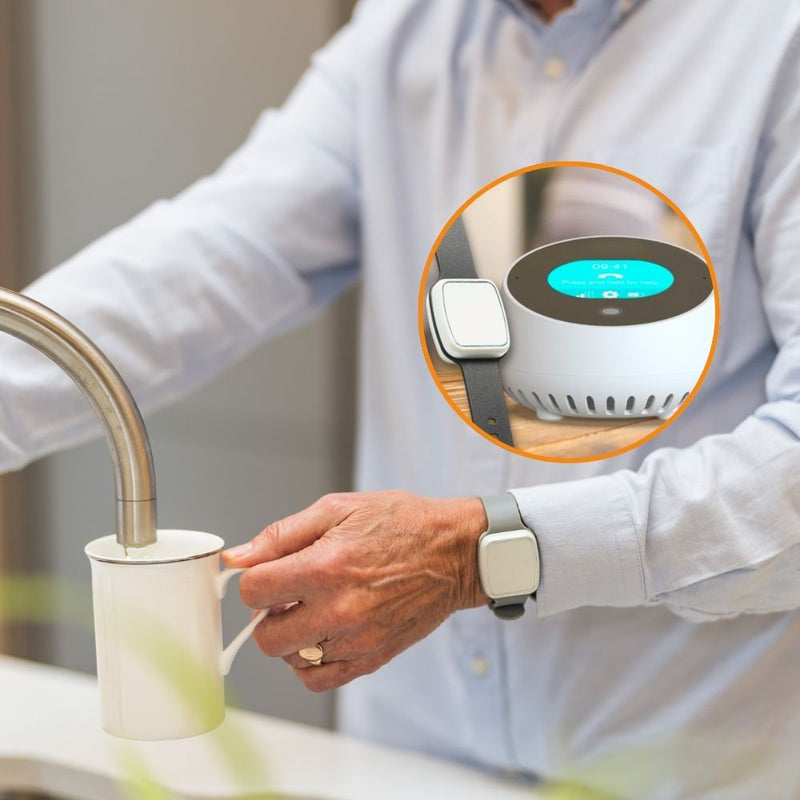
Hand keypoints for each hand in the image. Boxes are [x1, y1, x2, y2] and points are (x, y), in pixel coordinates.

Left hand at [222, 491, 488, 691]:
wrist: (455, 552)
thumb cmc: (401, 523)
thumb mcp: (338, 509)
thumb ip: (282, 535)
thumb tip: (237, 559)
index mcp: (326, 567)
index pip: (253, 592)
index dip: (254, 580)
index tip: (269, 573)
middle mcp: (339, 610)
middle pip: (265, 636)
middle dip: (267, 613)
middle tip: (289, 594)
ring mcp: (357, 640)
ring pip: (290, 659)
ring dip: (291, 636)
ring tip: (313, 609)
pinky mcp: (372, 659)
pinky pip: (318, 680)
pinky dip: (310, 662)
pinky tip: (323, 635)